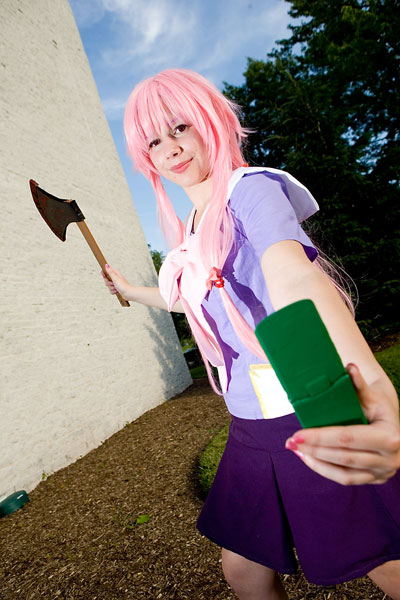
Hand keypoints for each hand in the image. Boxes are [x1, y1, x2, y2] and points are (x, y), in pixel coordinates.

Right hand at [101, 264, 131, 300]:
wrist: (128, 293)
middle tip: (113, 284)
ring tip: (116, 288)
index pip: (107, 271)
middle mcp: (115, 278)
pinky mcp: (116, 288)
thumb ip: (110, 272)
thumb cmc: (123, 285)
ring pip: (108, 286)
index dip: (104, 274)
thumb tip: (106, 265)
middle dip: (108, 283)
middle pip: (106, 280)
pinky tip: (117, 291)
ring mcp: (116, 283)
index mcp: (115, 273)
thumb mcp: (115, 278)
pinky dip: (113, 291)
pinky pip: (111, 290)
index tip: (105, 277)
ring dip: (111, 288)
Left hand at [285, 363, 399, 484]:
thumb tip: (349, 367)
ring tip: (296, 450)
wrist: (391, 423)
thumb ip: (358, 384)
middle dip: (314, 450)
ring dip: (316, 462)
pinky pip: (347, 479)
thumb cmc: (378, 406)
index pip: (348, 438)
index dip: (321, 437)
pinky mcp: (375, 479)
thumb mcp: (371, 395)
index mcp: (389, 436)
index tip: (297, 433)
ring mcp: (383, 473)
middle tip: (290, 442)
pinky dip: (325, 471)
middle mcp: (390, 459)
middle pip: (344, 457)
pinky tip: (308, 459)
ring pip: (344, 473)